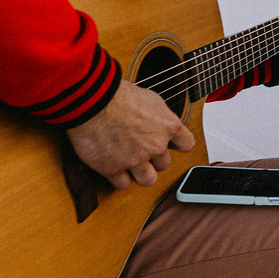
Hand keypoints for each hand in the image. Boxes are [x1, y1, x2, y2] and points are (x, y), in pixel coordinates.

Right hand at [67, 79, 194, 190]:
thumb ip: (160, 117)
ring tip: (128, 161)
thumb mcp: (150, 98)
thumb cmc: (117, 93)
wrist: (91, 100)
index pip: (187, 144)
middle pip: (164, 164)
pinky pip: (123, 184)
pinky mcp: (113, 169)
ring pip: (148, 180)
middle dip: (153, 158)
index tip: (166, 142)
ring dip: (139, 173)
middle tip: (138, 147)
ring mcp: (135, 159)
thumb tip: (161, 123)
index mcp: (169, 126)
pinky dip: (118, 178)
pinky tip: (113, 166)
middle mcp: (156, 145)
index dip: (176, 144)